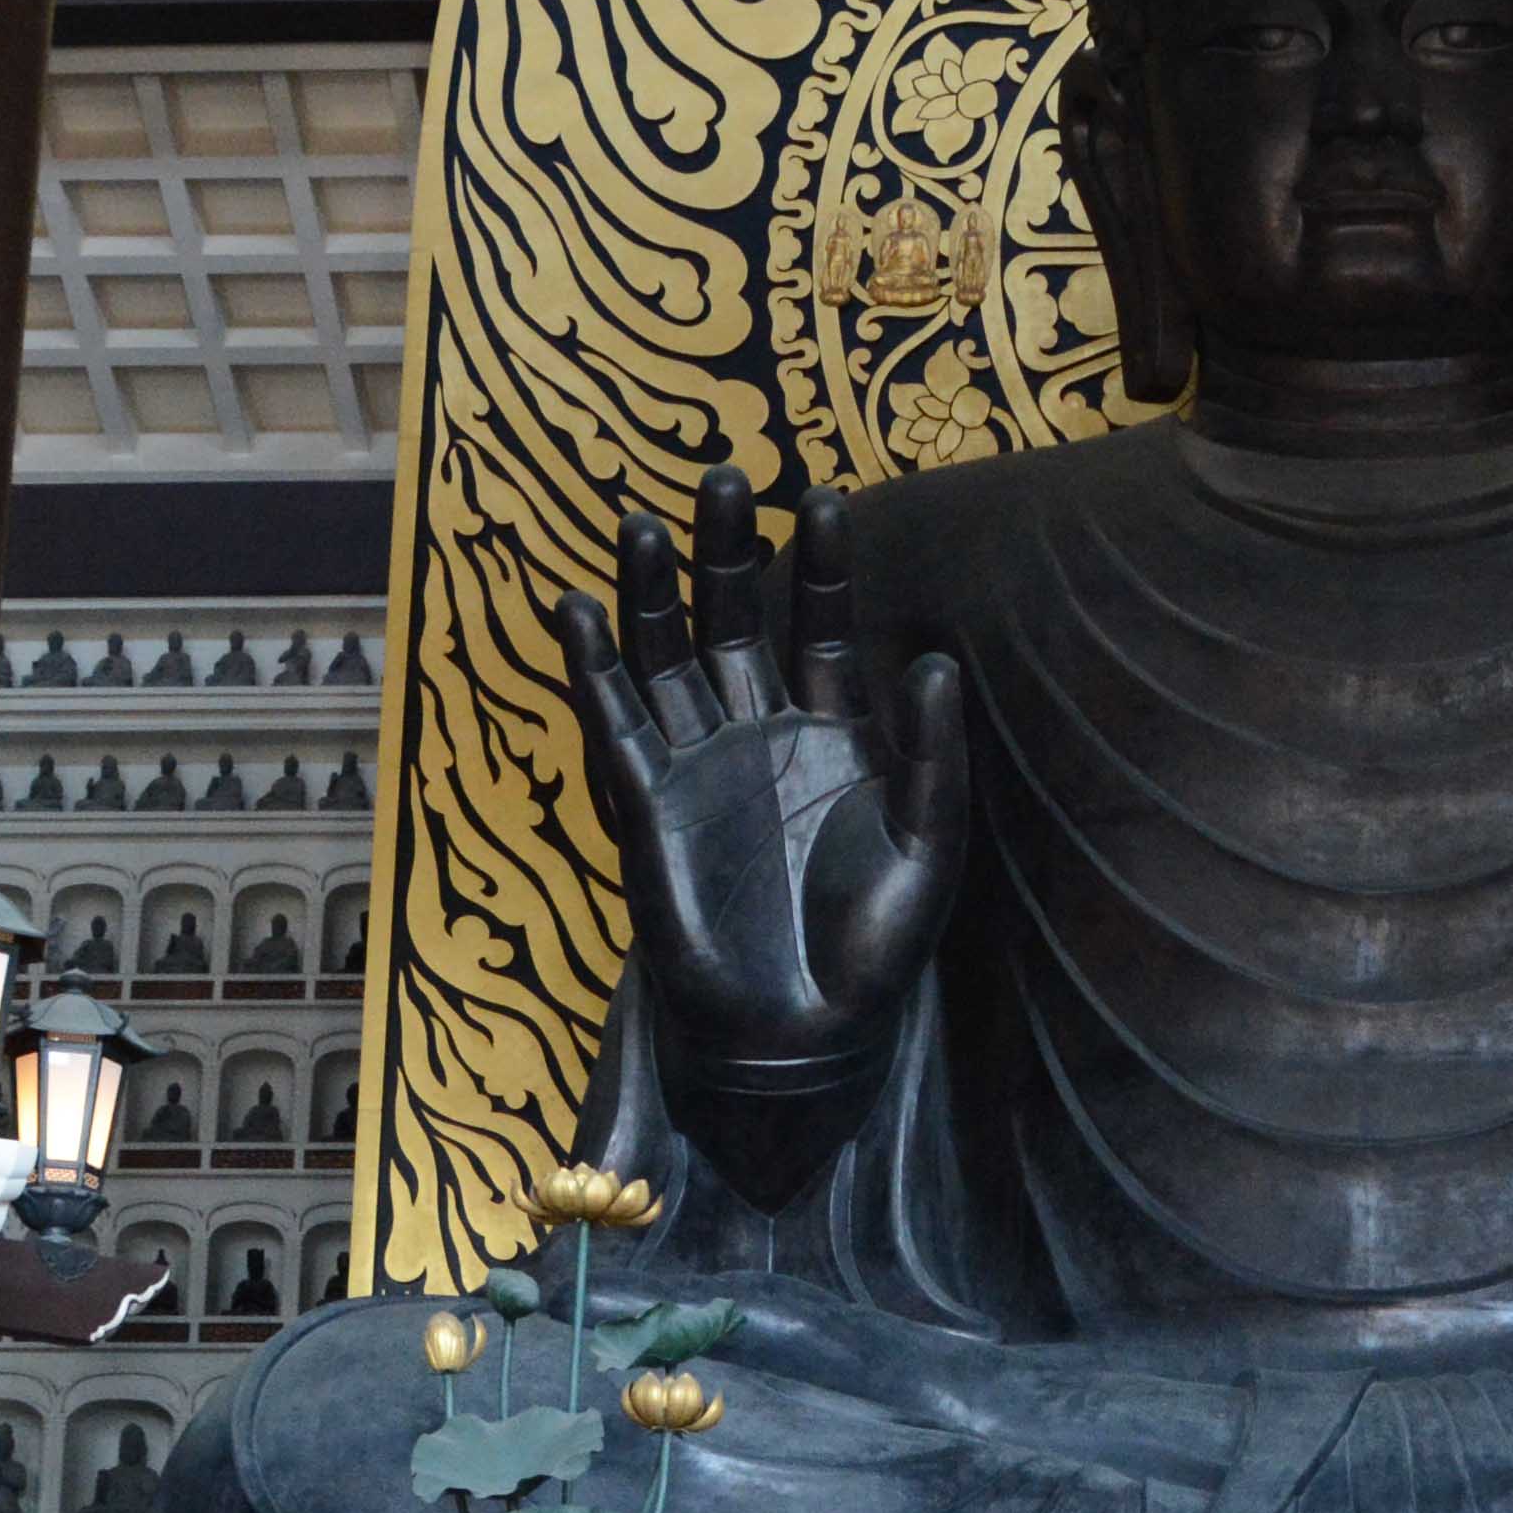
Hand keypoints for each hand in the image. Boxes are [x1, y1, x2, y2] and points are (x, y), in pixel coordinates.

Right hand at [557, 467, 968, 1212]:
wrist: (801, 1036)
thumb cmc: (871, 947)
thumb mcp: (925, 847)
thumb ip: (931, 754)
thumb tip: (935, 658)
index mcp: (835, 733)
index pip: (826, 624)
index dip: (821, 563)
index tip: (822, 497)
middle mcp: (759, 732)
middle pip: (736, 617)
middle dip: (726, 549)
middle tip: (721, 476)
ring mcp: (697, 763)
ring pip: (667, 654)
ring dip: (651, 589)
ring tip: (639, 521)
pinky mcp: (645, 805)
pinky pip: (614, 721)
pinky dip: (592, 665)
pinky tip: (577, 607)